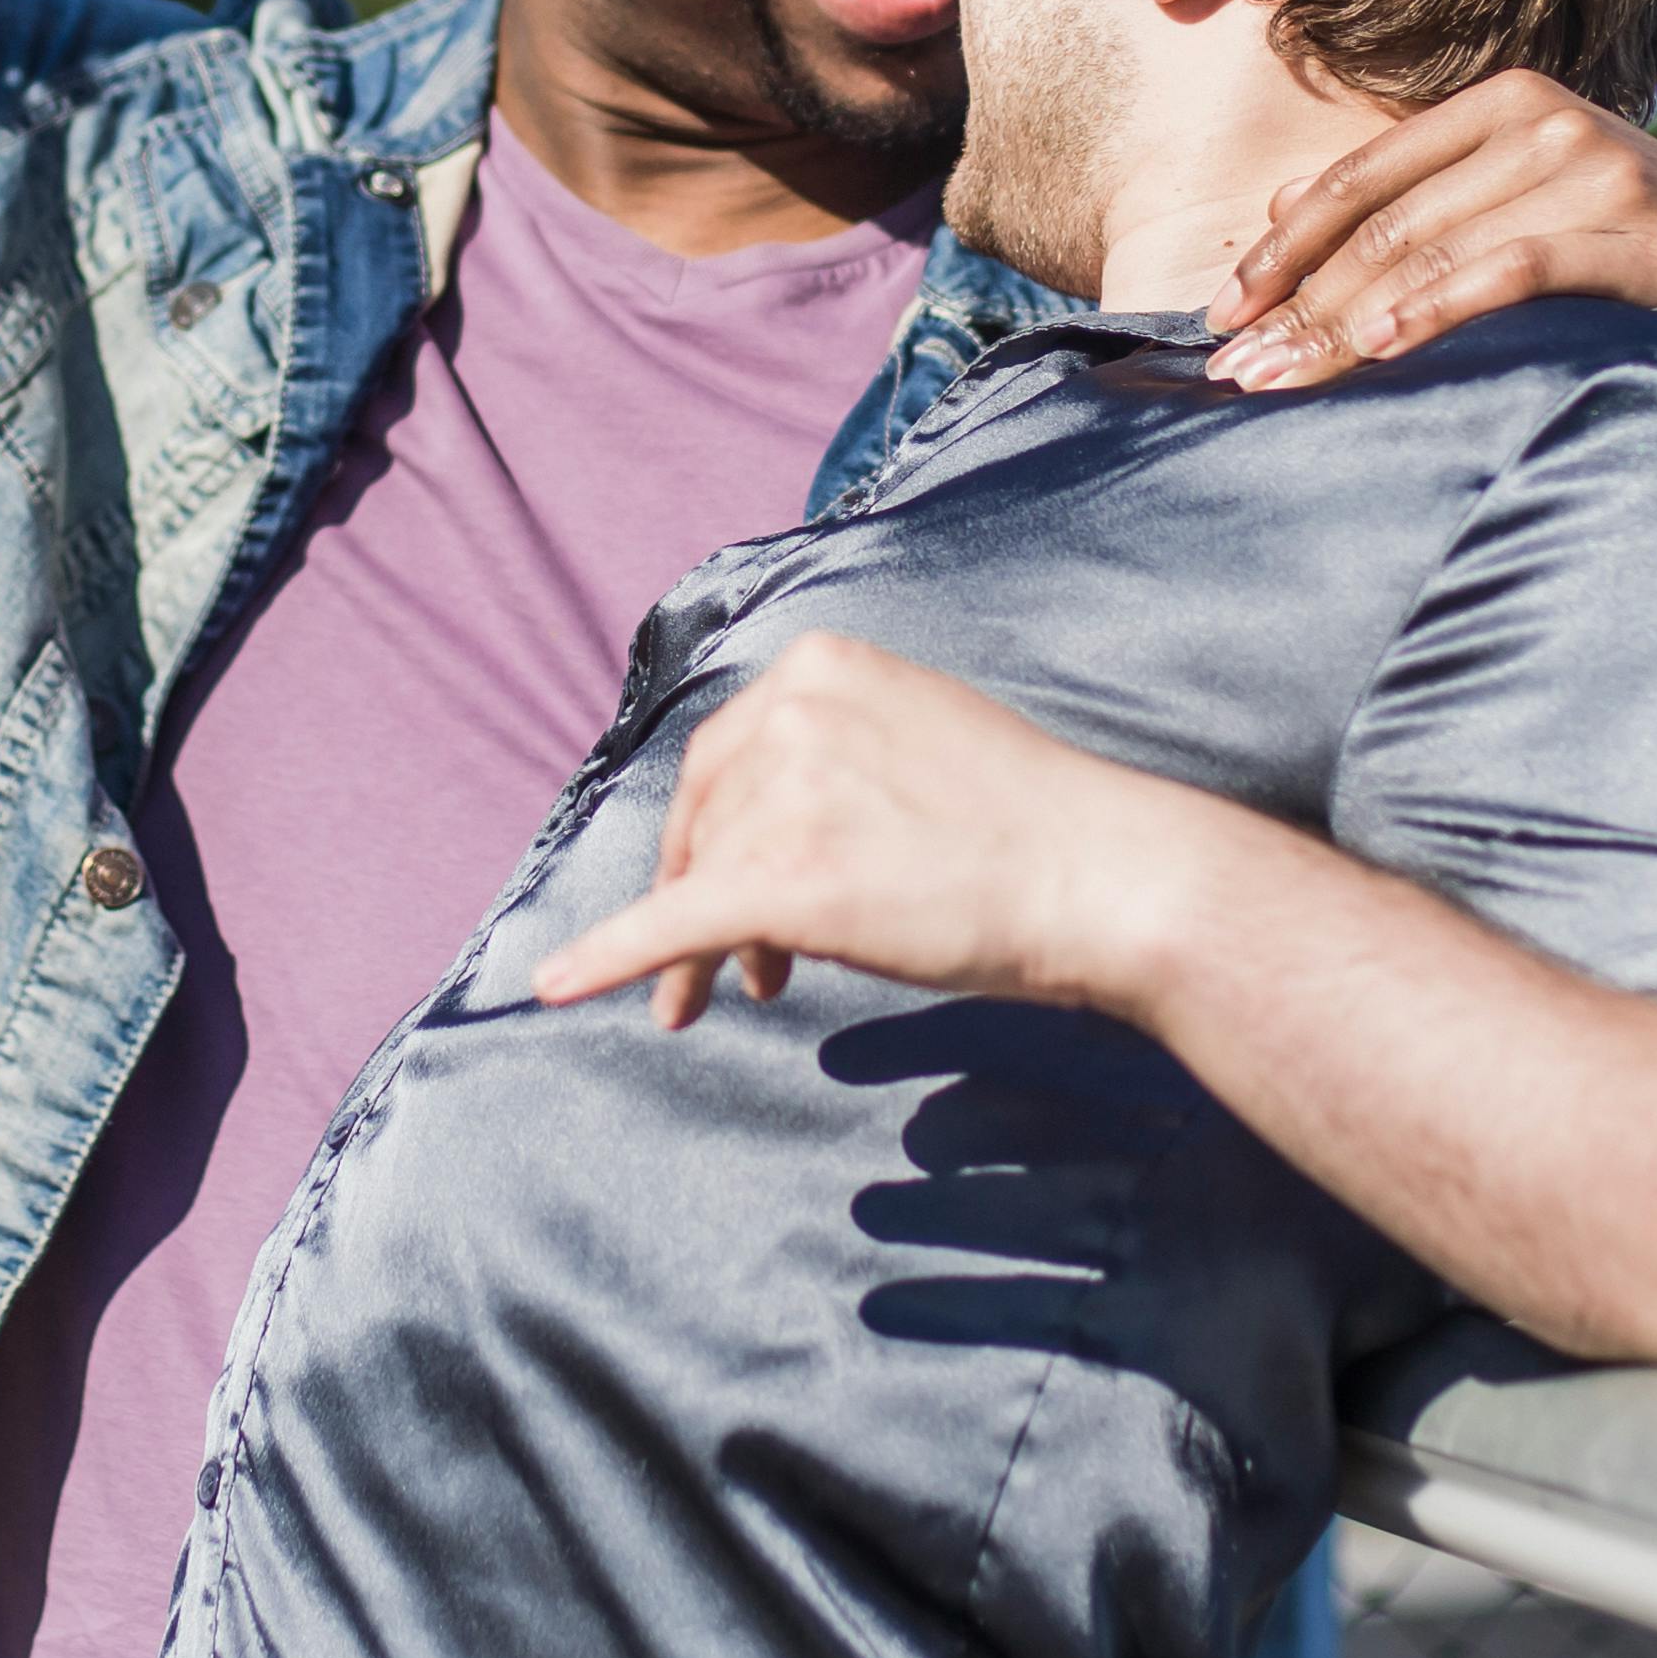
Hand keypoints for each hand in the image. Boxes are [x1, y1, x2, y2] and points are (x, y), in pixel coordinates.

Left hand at [530, 634, 1230, 1030]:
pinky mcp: (784, 881)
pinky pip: (668, 926)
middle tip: (720, 965)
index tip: (717, 880)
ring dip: (701, 941)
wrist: (1102, 875)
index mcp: (826, 664)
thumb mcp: (919, 735)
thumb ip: (838, 752)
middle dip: (698, 887)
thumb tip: (768, 821)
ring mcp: (788, 794)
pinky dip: (606, 959)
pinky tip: (554, 989)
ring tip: (740, 992)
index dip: (712, 828)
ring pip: (699, 877)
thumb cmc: (1031, 823)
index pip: (726, 751)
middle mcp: (793, 711)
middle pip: (703, 814)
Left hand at [1205, 71, 1656, 439]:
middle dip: (1297, 304)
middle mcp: (1550, 125)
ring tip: (1278, 384)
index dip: (1282, 250)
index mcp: (1510, 104)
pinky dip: (1437, 311)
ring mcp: (1602, 176)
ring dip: (1342, 324)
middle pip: (1386, 223)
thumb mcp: (1528, 209)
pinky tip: (1378, 352)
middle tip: (1231, 375)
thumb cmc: (1639, 265)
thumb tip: (1278, 216)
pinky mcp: (1647, 240)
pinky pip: (1516, 272)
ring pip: (1435, 251)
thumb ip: (1423, 204)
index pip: (1363, 178)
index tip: (1220, 318)